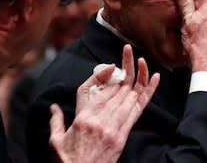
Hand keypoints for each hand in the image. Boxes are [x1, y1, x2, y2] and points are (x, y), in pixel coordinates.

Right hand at [49, 44, 159, 162]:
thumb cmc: (68, 160)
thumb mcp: (56, 140)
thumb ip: (56, 121)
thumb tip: (53, 108)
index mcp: (83, 117)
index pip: (100, 90)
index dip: (109, 74)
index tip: (114, 66)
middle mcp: (100, 120)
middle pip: (116, 90)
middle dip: (125, 69)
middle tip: (129, 53)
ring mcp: (113, 128)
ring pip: (128, 97)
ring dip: (135, 78)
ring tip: (140, 61)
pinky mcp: (122, 137)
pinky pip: (137, 111)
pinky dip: (147, 93)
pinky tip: (153, 78)